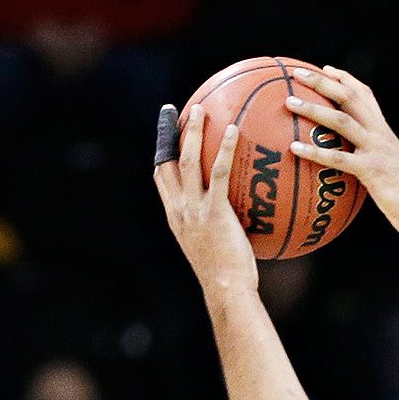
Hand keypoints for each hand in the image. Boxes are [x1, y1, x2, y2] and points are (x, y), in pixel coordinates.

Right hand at [153, 103, 257, 297]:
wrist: (226, 290)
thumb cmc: (228, 280)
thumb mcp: (215, 252)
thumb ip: (217, 231)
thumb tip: (237, 222)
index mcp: (176, 218)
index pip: (162, 180)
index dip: (162, 155)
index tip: (165, 139)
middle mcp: (179, 210)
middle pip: (167, 162)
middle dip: (167, 134)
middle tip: (173, 111)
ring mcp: (194, 209)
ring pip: (188, 160)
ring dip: (193, 131)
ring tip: (201, 109)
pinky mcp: (213, 211)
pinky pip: (218, 172)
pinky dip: (223, 149)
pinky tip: (233, 131)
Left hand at [284, 66, 398, 241]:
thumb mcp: (392, 171)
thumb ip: (374, 160)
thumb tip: (354, 166)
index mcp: (385, 132)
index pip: (365, 95)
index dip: (345, 79)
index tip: (326, 69)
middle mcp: (380, 135)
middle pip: (349, 97)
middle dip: (322, 81)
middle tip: (296, 74)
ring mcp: (376, 151)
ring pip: (340, 120)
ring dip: (313, 108)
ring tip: (289, 103)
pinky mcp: (372, 171)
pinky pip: (338, 158)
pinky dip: (315, 151)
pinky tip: (295, 148)